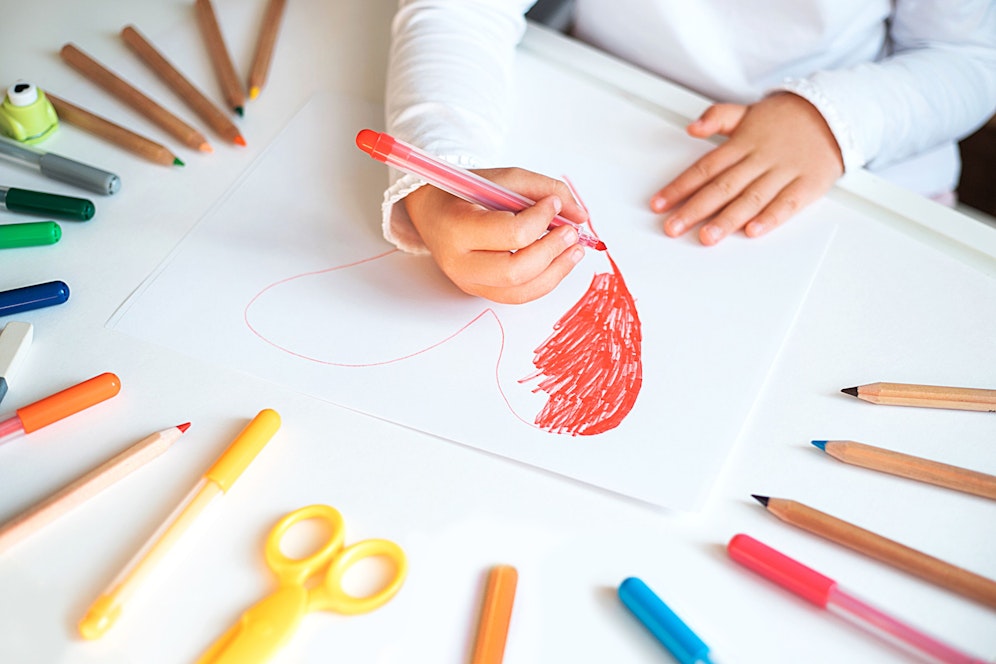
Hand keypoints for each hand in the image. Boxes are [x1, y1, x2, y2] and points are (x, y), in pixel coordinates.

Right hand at [405, 167, 588, 303]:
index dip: (540, 219)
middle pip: (515, 270)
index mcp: (458, 226)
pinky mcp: (479, 292)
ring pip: (520, 291)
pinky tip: (559, 262)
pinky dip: (545, 280)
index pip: (510, 233)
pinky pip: (518, 296)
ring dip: (556, 271)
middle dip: (552, 251)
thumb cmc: (466, 194)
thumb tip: (580, 216)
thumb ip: (543, 190)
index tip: (554, 204)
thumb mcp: (502, 179)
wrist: (432, 213)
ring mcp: (468, 282)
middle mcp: (459, 262)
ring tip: (575, 249)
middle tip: (571, 233)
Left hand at [650, 93, 843, 244]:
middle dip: (695, 209)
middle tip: (673, 227)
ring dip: (727, 219)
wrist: (835, 113)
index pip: (704, 168)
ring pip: (751, 198)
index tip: (659, 204)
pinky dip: (770, 217)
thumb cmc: (786, 119)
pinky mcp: (807, 185)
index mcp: (742, 144)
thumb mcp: (748, 111)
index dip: (679, 187)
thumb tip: (692, 128)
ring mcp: (784, 173)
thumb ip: (717, 117)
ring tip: (707, 236)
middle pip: (722, 187)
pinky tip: (753, 231)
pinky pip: (787, 203)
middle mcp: (760, 159)